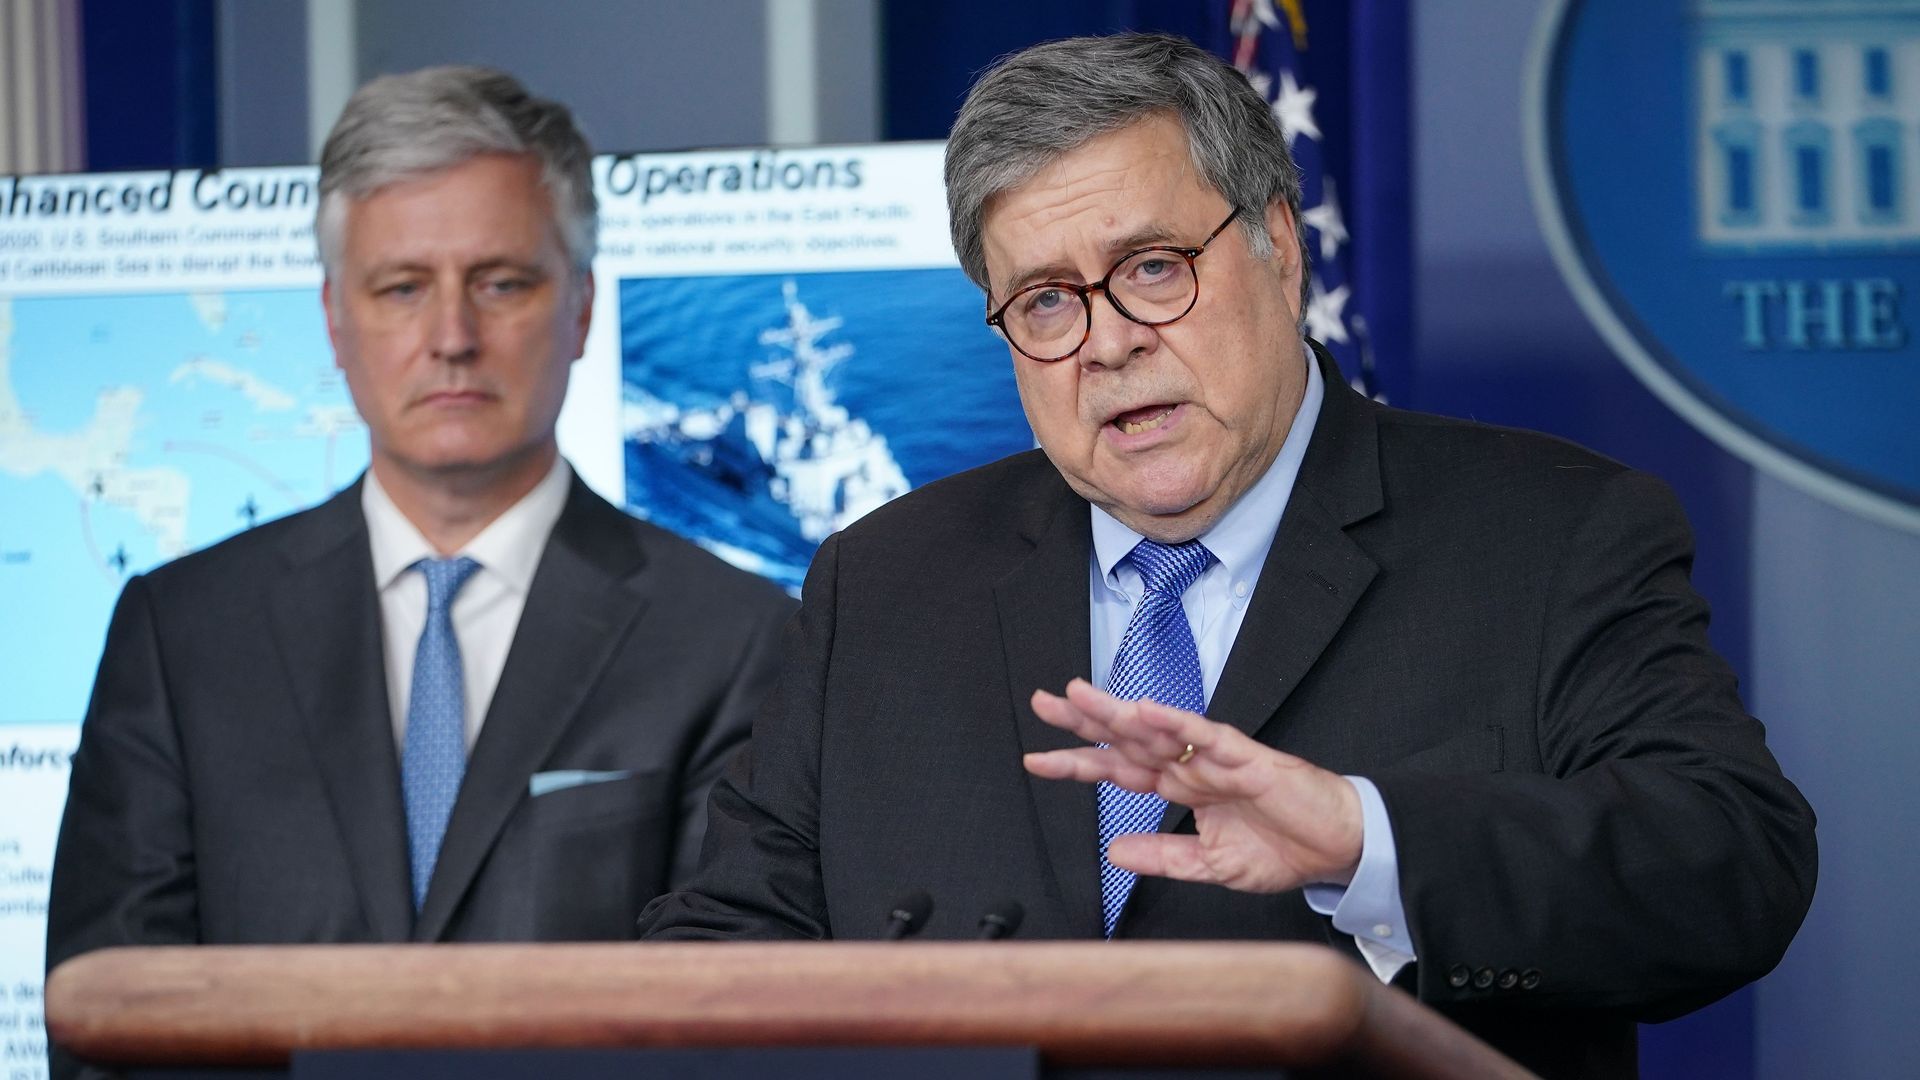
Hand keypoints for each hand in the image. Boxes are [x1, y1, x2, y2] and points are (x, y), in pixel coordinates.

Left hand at [1024, 678, 1363, 892]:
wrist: (1337, 847)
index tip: (1035, 759)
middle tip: (1042, 702)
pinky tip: (1146, 710)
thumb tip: (1115, 852)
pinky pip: (1206, 734)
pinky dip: (1176, 721)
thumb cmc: (1284, 848)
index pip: (1117, 769)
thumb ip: (1163, 855)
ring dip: (1118, 711)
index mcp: (1179, 787)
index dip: (1078, 763)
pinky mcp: (1246, 756)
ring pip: (1157, 727)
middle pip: (1126, 737)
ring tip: (1079, 696)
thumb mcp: (1210, 863)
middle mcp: (1190, 765)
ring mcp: (1215, 757)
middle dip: (1084, 720)